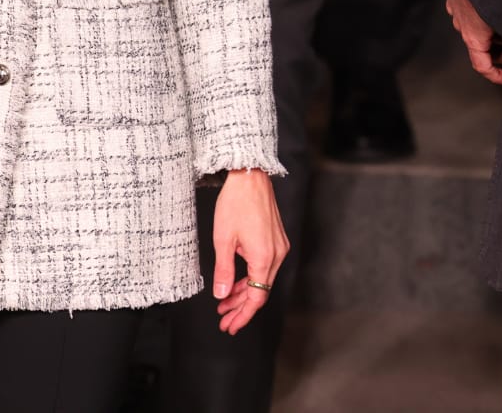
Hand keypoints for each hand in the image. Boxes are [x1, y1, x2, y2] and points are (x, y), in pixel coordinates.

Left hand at [210, 168, 287, 335]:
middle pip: (261, 292)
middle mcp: (277, 255)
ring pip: (263, 280)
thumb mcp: (223, 239)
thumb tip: (222, 295)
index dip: (243, 315)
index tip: (230, 327)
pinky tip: (237, 283)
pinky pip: (265, 267)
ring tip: (225, 304)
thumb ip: (224, 270)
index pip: (257, 298)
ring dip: (245, 293)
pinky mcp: (277, 240)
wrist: (250, 176)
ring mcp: (279, 247)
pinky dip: (251, 278)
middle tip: (224, 321)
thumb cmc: (235, 203)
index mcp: (264, 258)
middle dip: (241, 308)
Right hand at [446, 0, 501, 85]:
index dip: (495, 75)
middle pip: (477, 44)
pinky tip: (495, 4)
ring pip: (470, 23)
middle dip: (496, 51)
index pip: (481, 64)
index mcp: (473, 33)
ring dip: (488, 30)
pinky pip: (466, 6)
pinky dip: (479, 12)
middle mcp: (461, 20)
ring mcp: (456, 2)